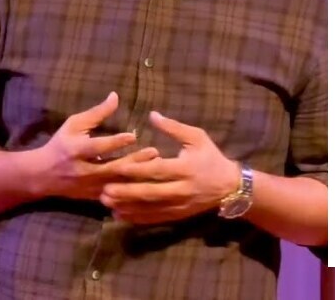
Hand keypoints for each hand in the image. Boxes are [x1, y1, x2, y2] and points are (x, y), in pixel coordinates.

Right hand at [35, 92, 160, 200]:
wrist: (42, 175)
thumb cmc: (61, 144)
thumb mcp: (74, 125)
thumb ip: (96, 113)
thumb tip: (116, 96)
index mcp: (75, 150)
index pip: (97, 147)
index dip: (115, 142)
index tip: (133, 136)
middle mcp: (83, 170)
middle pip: (111, 168)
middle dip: (133, 161)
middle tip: (154, 152)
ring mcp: (89, 187)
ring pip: (117, 184)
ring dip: (137, 176)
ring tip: (157, 166)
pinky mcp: (94, 198)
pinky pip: (116, 197)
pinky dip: (132, 192)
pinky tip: (148, 184)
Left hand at [100, 111, 240, 224]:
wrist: (230, 186)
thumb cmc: (211, 157)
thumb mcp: (197, 137)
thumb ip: (174, 127)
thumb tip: (152, 114)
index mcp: (186, 168)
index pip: (158, 170)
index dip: (138, 170)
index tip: (118, 167)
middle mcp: (182, 189)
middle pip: (151, 193)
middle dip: (127, 193)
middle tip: (104, 191)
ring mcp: (180, 205)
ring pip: (151, 209)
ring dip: (128, 207)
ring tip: (107, 204)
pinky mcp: (178, 215)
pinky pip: (155, 218)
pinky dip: (137, 218)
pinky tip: (120, 215)